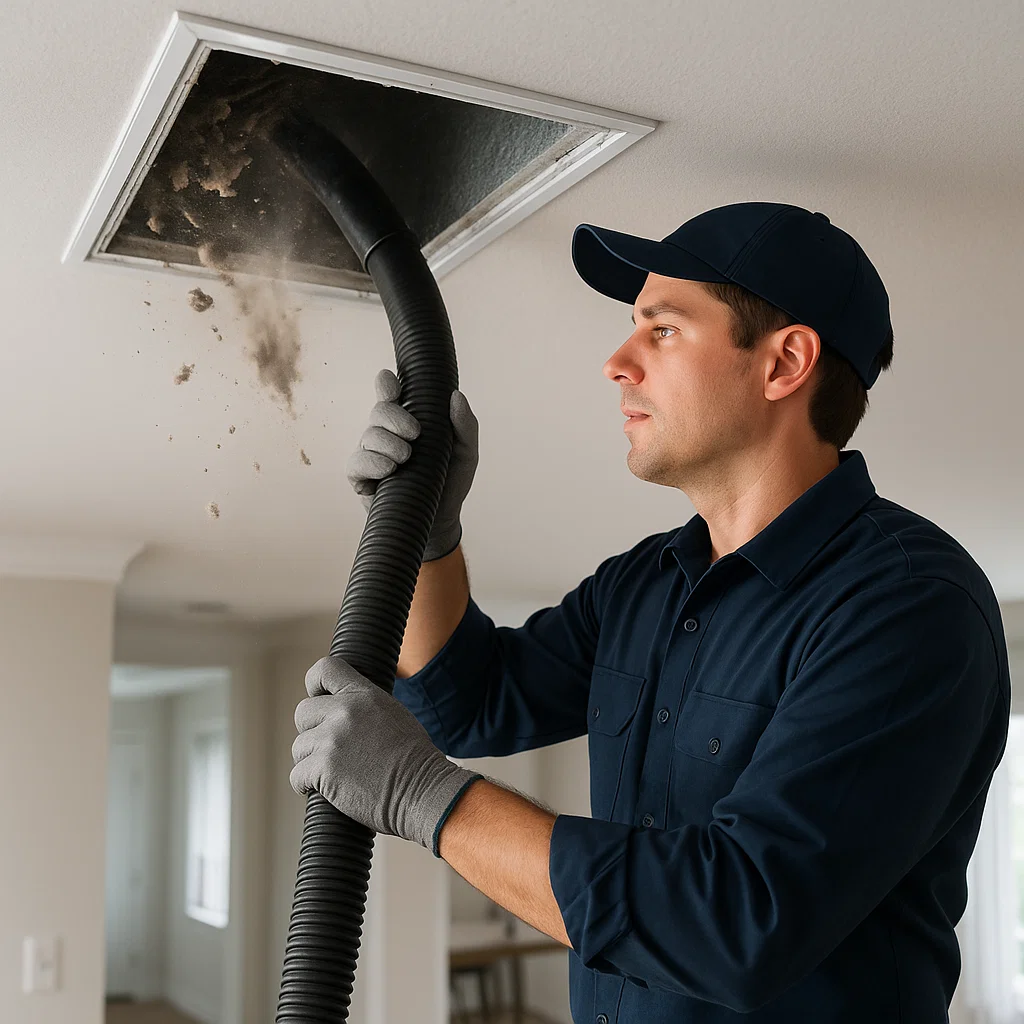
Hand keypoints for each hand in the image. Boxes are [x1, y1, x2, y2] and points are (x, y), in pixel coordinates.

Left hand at [290, 657, 481, 852]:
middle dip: (312, 732)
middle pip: (303, 712)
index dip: (315, 684)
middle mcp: (345, 711)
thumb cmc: (414, 760)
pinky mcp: (324, 768)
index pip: (324, 670)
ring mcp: (332, 739)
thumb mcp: (393, 715)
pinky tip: (325, 789)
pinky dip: (306, 785)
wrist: (422, 790)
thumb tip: (343, 709)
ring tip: (334, 773)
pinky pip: (297, 775)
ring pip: (299, 747)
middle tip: (329, 749)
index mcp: (364, 694)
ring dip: (311, 761)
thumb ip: (365, 706)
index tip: (317, 698)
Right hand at [345, 368, 478, 560]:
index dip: (386, 385)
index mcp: (407, 421)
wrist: (440, 519)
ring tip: (406, 458)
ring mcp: (372, 455)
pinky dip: (372, 462)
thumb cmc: (450, 482)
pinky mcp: (362, 479)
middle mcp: (386, 434)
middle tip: (415, 433)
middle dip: (394, 417)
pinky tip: (388, 468)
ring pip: (368, 436)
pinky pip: (356, 463)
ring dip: (387, 443)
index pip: (390, 394)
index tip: (392, 384)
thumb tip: (456, 396)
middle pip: (378, 411)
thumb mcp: (466, 453)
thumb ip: (465, 425)